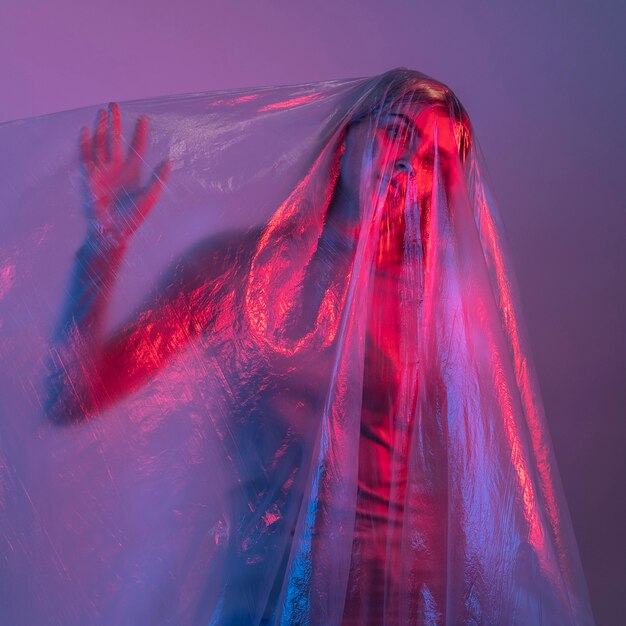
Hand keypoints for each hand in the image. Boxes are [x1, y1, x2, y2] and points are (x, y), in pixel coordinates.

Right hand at [80, 102, 170, 245]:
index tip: (144, 119)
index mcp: (133, 173)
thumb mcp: (149, 197)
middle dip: (115, 124)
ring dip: (100, 128)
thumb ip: (158, 179)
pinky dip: (85, 144)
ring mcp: (103, 172)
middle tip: (115, 105)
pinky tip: (85, 131)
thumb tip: (170, 161)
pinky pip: (86, 157)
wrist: (112, 231)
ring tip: (102, 113)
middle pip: (115, 141)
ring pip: (101, 144)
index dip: (140, 134)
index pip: (137, 148)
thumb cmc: (132, 218)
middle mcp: (117, 169)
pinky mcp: (90, 178)